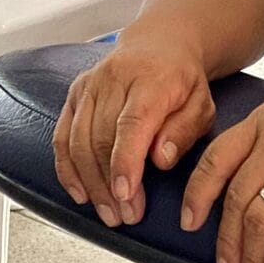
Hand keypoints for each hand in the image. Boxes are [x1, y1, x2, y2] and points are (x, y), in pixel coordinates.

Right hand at [53, 33, 215, 227]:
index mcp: (150, 80)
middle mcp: (113, 79)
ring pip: (78, 140)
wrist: (159, 45)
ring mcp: (89, 86)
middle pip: (101, 137)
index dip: (125, 162)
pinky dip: (67, 169)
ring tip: (109, 213)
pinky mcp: (74, 94)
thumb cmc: (182, 81)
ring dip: (91, 183)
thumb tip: (160, 159)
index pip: (131, 124)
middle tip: (126, 216)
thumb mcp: (201, 105)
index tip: (126, 194)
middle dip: (111, 184)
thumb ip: (183, 131)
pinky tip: (80, 194)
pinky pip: (62, 136)